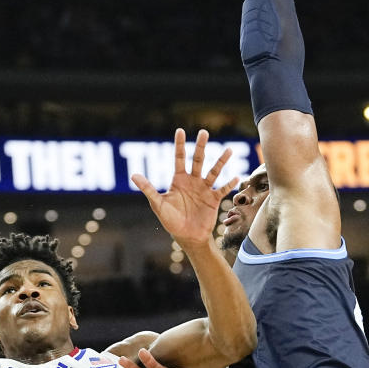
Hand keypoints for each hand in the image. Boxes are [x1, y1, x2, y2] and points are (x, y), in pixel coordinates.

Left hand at [131, 129, 238, 247]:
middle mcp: (193, 181)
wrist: (186, 236)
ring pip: (213, 171)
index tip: (180, 131)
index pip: (179, 158)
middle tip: (204, 132)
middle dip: (200, 146)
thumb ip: (148, 189)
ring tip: (228, 150)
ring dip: (221, 162)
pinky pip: (222, 190)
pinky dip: (229, 184)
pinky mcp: (213, 199)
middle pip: (198, 160)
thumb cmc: (170, 220)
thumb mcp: (157, 204)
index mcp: (179, 180)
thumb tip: (133, 175)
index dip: (179, 145)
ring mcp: (204, 189)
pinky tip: (236, 177)